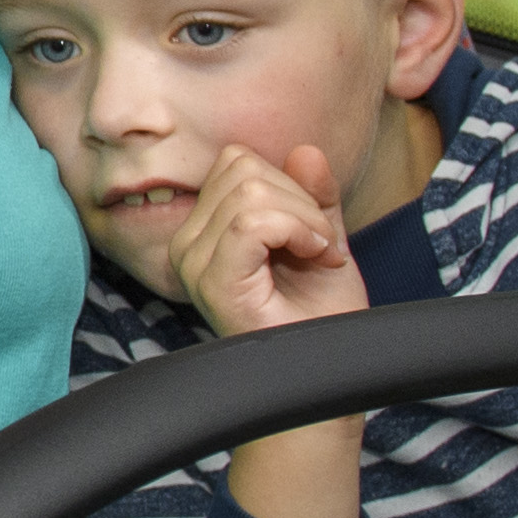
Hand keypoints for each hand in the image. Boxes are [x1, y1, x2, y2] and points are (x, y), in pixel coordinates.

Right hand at [174, 141, 366, 336]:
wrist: (330, 367)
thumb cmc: (321, 316)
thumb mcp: (322, 239)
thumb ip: (312, 195)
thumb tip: (305, 150)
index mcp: (204, 231)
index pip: (237, 162)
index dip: (288, 184)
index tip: (316, 230)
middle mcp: (188, 245)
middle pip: (244, 169)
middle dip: (301, 199)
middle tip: (323, 245)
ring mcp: (195, 265)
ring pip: (252, 191)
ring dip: (305, 218)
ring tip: (320, 254)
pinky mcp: (215, 283)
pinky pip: (252, 223)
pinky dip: (298, 230)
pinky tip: (315, 256)